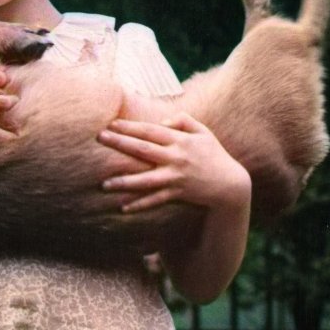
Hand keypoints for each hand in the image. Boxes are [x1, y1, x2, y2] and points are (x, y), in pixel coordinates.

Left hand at [96, 113, 250, 214]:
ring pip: (146, 180)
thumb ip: (183, 120)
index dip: (130, 126)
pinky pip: (155, 200)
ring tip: (104, 184)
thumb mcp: (203, 132)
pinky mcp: (178, 194)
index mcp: (180, 140)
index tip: (111, 124)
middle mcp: (175, 157)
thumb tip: (161, 122)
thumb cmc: (214, 155)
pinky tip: (123, 208)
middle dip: (120, 143)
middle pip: (143, 149)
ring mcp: (176, 177)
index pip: (150, 130)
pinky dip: (140, 205)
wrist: (230, 184)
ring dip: (124, 182)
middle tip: (99, 138)